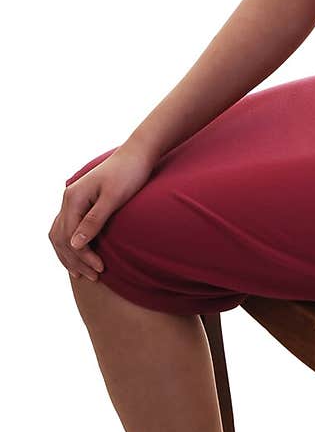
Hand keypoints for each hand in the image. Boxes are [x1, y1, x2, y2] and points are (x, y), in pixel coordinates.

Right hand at [49, 145, 156, 282]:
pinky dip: (69, 245)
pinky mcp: (80, 203)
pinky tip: (79, 257)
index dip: (83, 256)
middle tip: (95, 277)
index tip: (100, 269)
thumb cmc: (129, 174)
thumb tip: (75, 245)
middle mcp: (68, 199)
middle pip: (61, 238)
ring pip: (60, 235)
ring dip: (70, 256)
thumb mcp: (113, 198)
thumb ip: (94, 221)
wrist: (137, 154)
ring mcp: (72, 201)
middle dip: (75, 261)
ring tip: (84, 274)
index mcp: (73, 198)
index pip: (69, 236)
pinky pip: (66, 228)